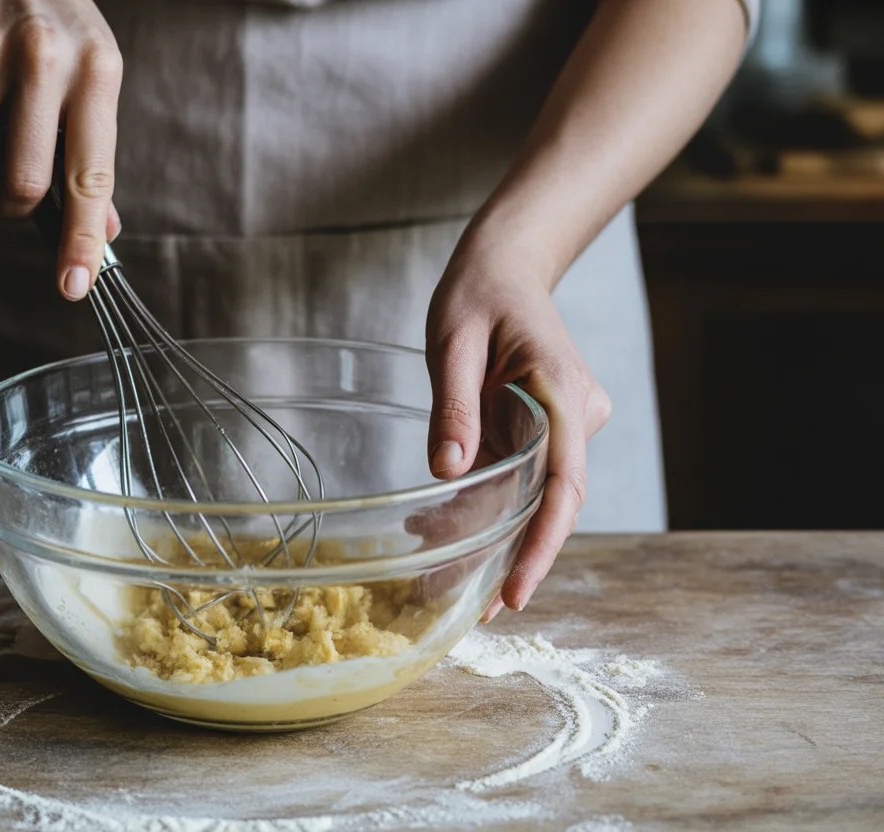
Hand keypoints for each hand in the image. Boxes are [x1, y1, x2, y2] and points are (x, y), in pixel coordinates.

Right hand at [0, 0, 122, 299]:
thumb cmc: (58, 21)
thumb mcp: (96, 72)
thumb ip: (95, 153)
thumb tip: (103, 231)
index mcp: (96, 72)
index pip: (90, 177)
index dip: (80, 240)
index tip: (74, 285)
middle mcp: (43, 61)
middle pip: (21, 183)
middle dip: (17, 205)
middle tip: (18, 189)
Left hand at [425, 232, 610, 621]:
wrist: (505, 265)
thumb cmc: (479, 292)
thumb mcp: (452, 341)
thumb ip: (453, 405)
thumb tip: (447, 473)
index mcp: (562, 393)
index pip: (563, 487)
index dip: (541, 547)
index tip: (515, 594)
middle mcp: (574, 418)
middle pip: (546, 503)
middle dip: (504, 556)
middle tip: (456, 605)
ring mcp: (563, 427)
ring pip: (530, 497)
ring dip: (486, 535)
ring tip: (433, 576)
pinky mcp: (544, 431)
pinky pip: (518, 479)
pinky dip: (482, 506)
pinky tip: (435, 530)